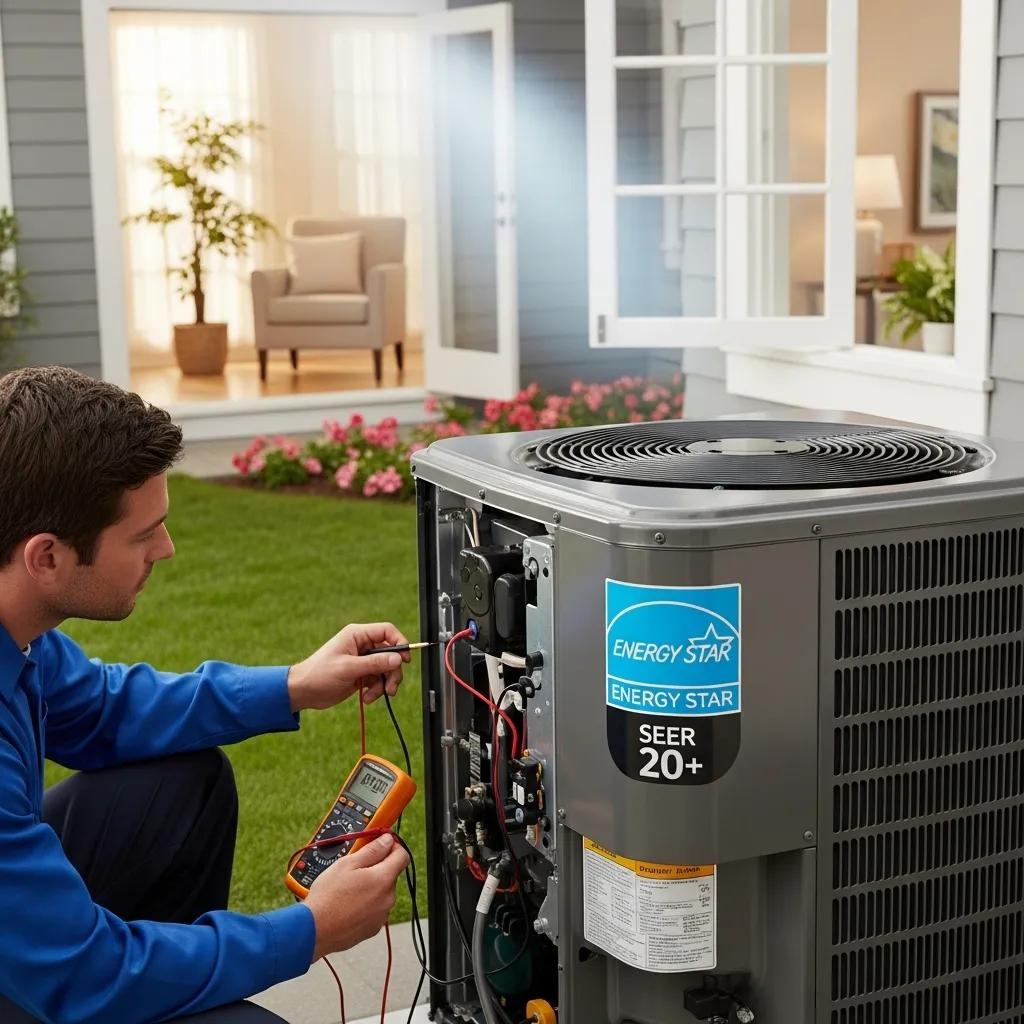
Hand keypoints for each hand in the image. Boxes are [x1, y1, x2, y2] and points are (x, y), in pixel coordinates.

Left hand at [287, 622, 410, 711]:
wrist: (303, 692)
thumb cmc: (319, 674)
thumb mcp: (348, 668)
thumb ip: (375, 663)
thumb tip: (398, 659)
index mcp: (357, 635)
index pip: (387, 631)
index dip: (400, 643)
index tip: (405, 659)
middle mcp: (362, 646)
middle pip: (391, 653)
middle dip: (393, 671)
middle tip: (391, 687)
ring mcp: (363, 661)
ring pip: (387, 669)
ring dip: (385, 684)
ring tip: (375, 695)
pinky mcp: (362, 674)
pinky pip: (379, 680)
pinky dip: (376, 690)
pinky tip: (366, 698)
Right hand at [304, 832, 410, 960]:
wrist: (314, 930)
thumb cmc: (328, 896)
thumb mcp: (347, 864)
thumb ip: (372, 850)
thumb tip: (387, 840)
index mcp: (384, 879)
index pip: (402, 855)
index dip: (392, 846)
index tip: (380, 844)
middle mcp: (388, 898)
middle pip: (390, 874)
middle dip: (376, 867)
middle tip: (355, 867)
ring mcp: (381, 915)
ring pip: (381, 892)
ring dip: (370, 886)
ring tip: (347, 888)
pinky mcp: (373, 928)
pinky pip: (374, 909)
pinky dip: (366, 904)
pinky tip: (348, 904)